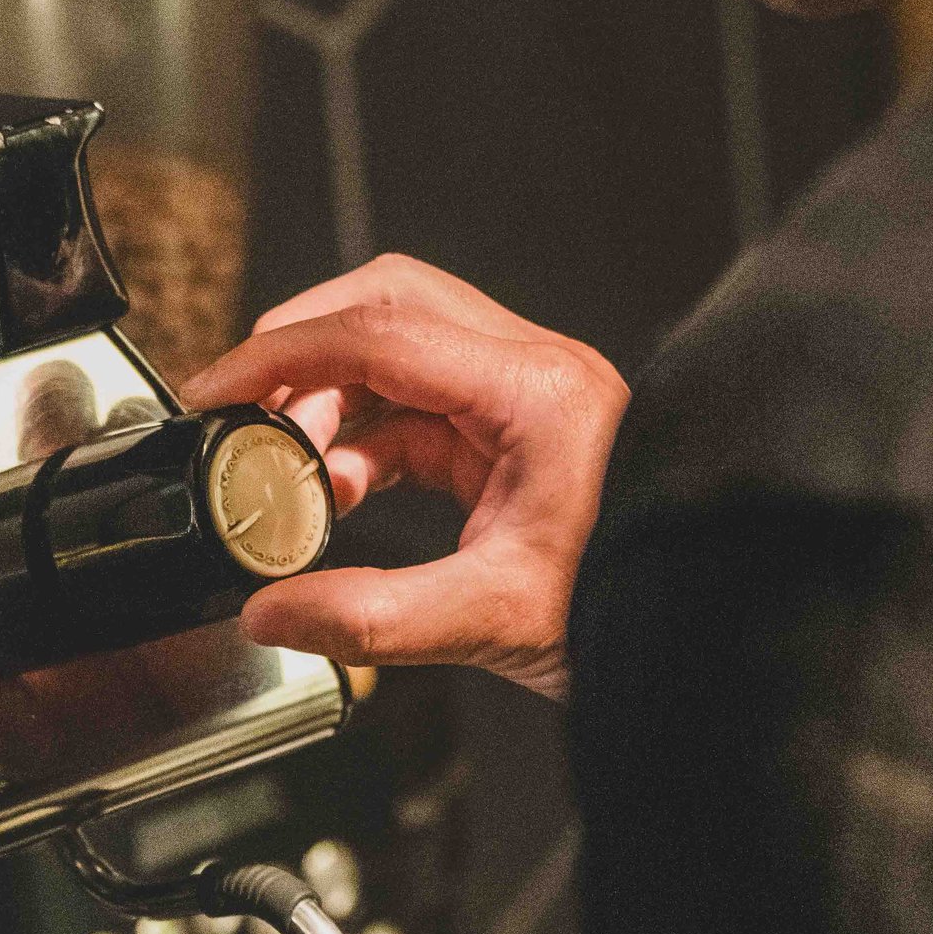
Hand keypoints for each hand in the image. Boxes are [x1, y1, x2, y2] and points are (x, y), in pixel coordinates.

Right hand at [182, 257, 625, 699]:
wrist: (716, 627)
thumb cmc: (639, 607)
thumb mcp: (496, 621)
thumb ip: (373, 618)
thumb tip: (274, 616)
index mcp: (533, 392)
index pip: (377, 333)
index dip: (280, 357)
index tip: (216, 392)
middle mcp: (534, 373)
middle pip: (388, 307)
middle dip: (302, 353)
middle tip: (242, 413)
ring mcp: (529, 398)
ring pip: (402, 353)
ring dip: (332, 402)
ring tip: (292, 476)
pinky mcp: (521, 435)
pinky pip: (423, 409)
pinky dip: (367, 441)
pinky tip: (339, 494)